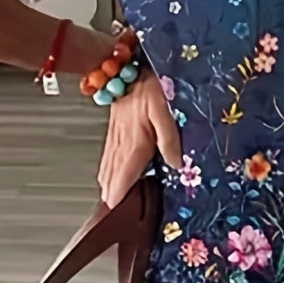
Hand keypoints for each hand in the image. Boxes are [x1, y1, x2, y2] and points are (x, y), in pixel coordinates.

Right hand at [97, 49, 182, 209]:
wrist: (123, 63)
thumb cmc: (148, 84)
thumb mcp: (165, 110)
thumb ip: (169, 139)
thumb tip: (176, 166)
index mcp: (133, 145)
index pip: (122, 180)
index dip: (120, 199)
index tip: (119, 217)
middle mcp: (120, 144)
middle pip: (111, 179)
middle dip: (113, 199)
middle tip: (117, 219)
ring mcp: (114, 138)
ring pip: (107, 169)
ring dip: (109, 186)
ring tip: (112, 204)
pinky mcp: (113, 130)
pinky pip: (107, 157)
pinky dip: (107, 172)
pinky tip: (108, 177)